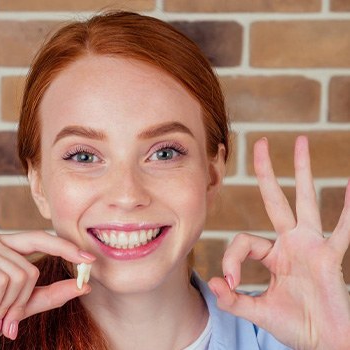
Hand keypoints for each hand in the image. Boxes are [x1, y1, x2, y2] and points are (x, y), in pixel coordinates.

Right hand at [0, 231, 94, 348]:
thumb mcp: (23, 306)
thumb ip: (51, 294)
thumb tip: (84, 285)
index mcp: (2, 245)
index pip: (40, 238)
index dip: (65, 248)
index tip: (90, 260)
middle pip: (32, 266)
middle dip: (23, 300)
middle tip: (7, 319)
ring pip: (20, 275)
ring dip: (8, 305)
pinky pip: (2, 280)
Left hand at [208, 136, 349, 349]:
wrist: (325, 343)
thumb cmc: (296, 326)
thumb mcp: (258, 311)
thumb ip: (233, 300)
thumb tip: (212, 283)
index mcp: (272, 254)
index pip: (243, 240)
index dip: (231, 259)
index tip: (229, 283)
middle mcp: (291, 243)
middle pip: (276, 200)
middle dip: (267, 173)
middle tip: (260, 142)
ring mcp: (311, 246)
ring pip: (305, 201)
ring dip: (302, 172)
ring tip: (301, 141)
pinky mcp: (330, 257)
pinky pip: (342, 229)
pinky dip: (347, 209)